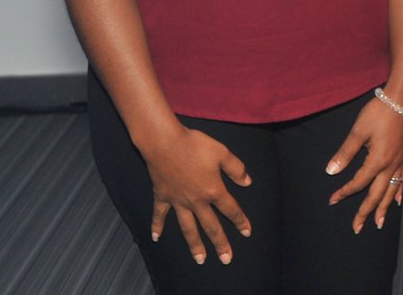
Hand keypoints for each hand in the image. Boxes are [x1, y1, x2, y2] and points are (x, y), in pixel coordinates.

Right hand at [142, 124, 251, 264]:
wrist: (165, 142)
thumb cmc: (195, 145)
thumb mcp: (222, 153)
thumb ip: (236, 169)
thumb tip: (247, 182)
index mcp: (213, 190)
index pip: (231, 209)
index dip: (240, 221)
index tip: (247, 232)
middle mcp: (196, 201)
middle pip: (211, 226)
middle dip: (220, 243)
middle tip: (226, 259)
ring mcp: (178, 201)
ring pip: (188, 228)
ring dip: (194, 244)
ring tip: (200, 260)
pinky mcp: (162, 196)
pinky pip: (160, 215)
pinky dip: (157, 226)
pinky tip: (155, 238)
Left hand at [325, 95, 402, 233]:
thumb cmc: (380, 111)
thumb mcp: (358, 131)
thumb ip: (345, 152)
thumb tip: (331, 171)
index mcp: (378, 160)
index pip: (359, 183)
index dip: (344, 192)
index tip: (333, 199)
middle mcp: (392, 164)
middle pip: (378, 194)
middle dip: (366, 212)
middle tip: (357, 227)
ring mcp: (401, 161)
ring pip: (393, 190)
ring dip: (384, 208)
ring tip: (379, 222)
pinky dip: (399, 191)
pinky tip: (398, 199)